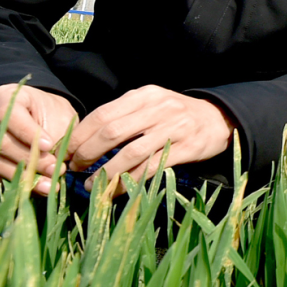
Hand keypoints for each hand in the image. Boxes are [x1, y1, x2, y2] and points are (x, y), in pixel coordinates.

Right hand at [0, 84, 80, 193]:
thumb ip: (57, 137)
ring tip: (48, 185)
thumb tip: (54, 169)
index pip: (10, 115)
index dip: (28, 134)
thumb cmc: (50, 112)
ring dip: (24, 176)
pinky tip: (34, 189)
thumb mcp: (59, 116)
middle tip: (55, 170)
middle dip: (30, 160)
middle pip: (2, 142)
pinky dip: (16, 182)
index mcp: (6, 96)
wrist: (38, 114)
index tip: (49, 146)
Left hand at [66, 85, 234, 186]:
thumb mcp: (150, 104)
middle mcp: (158, 108)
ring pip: (131, 153)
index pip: (103, 114)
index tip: (67, 152)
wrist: (218, 118)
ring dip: (106, 172)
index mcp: (144, 95)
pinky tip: (117, 190)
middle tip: (75, 169)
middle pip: (112, 132)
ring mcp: (174, 128)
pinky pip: (152, 168)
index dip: (80, 135)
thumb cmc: (176, 114)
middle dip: (88, 153)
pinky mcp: (187, 148)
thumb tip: (84, 139)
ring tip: (92, 185)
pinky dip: (131, 181)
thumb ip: (123, 115)